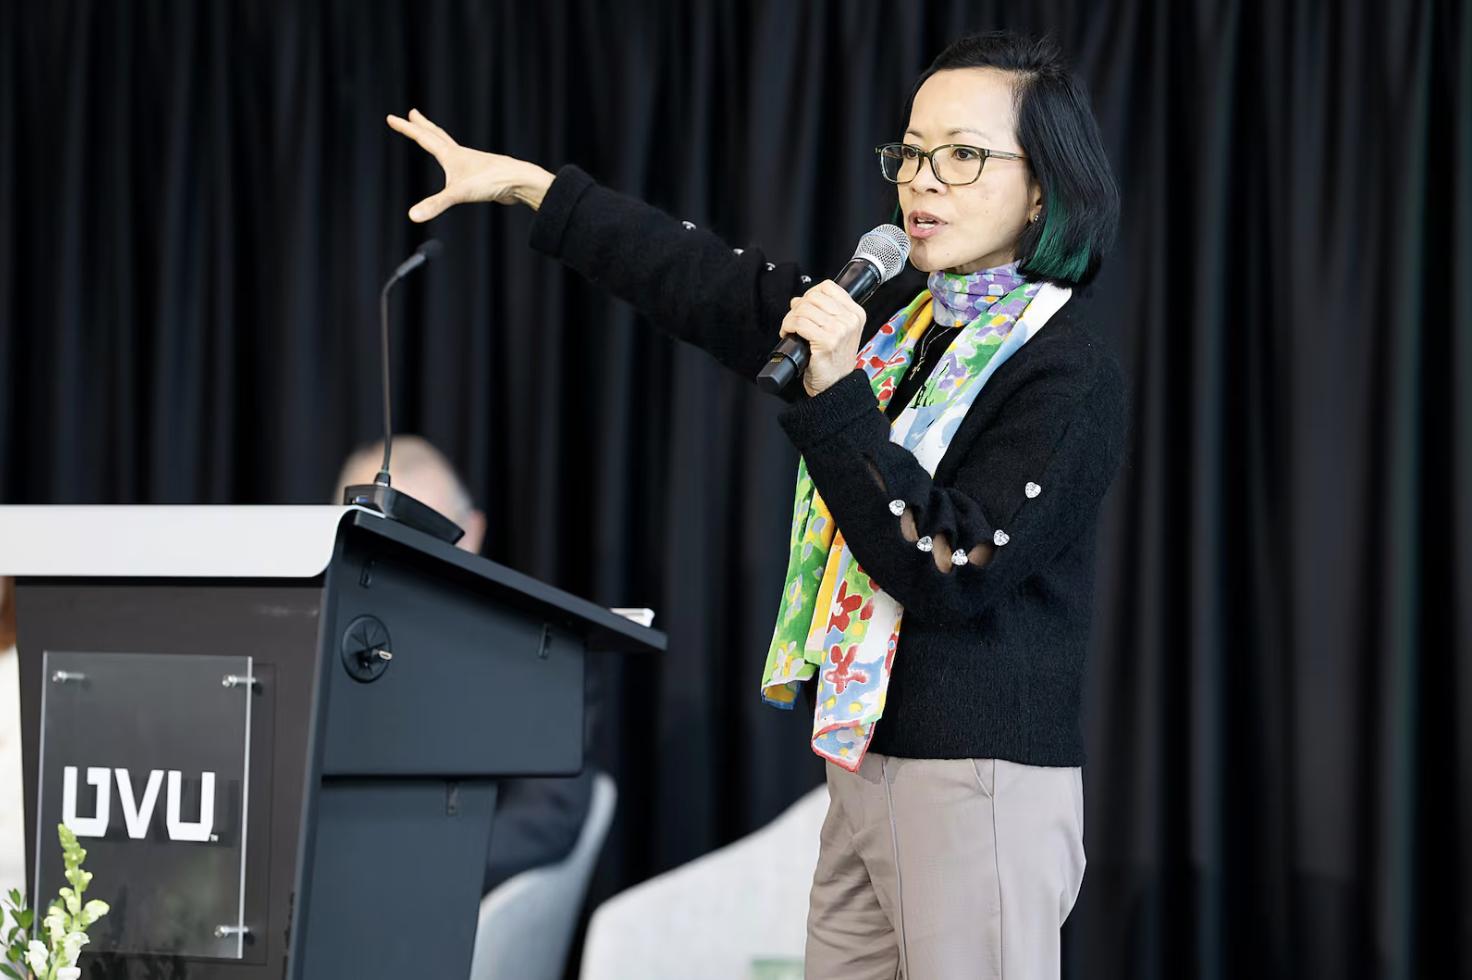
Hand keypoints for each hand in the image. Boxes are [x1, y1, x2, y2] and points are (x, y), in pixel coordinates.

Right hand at [386, 108, 554, 219]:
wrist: (519, 181)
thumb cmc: (492, 181)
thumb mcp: (458, 193)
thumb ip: (435, 204)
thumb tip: (413, 216)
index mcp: (451, 154)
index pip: (423, 137)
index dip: (405, 128)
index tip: (391, 117)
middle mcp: (460, 154)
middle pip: (436, 135)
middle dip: (422, 125)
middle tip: (413, 113)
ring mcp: (472, 163)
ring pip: (450, 147)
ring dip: (438, 139)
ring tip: (433, 138)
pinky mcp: (481, 174)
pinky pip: (462, 164)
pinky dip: (454, 159)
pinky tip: (458, 167)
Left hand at [778, 280, 866, 395]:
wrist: (835, 385)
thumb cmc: (834, 361)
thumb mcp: (836, 332)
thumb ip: (822, 313)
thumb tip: (797, 300)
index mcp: (856, 314)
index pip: (828, 287)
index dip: (810, 294)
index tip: (804, 307)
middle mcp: (850, 320)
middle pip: (813, 296)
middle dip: (798, 307)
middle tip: (794, 321)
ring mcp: (839, 330)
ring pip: (804, 308)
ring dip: (790, 318)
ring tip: (791, 329)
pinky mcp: (826, 341)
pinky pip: (799, 323)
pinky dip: (788, 326)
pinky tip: (789, 334)